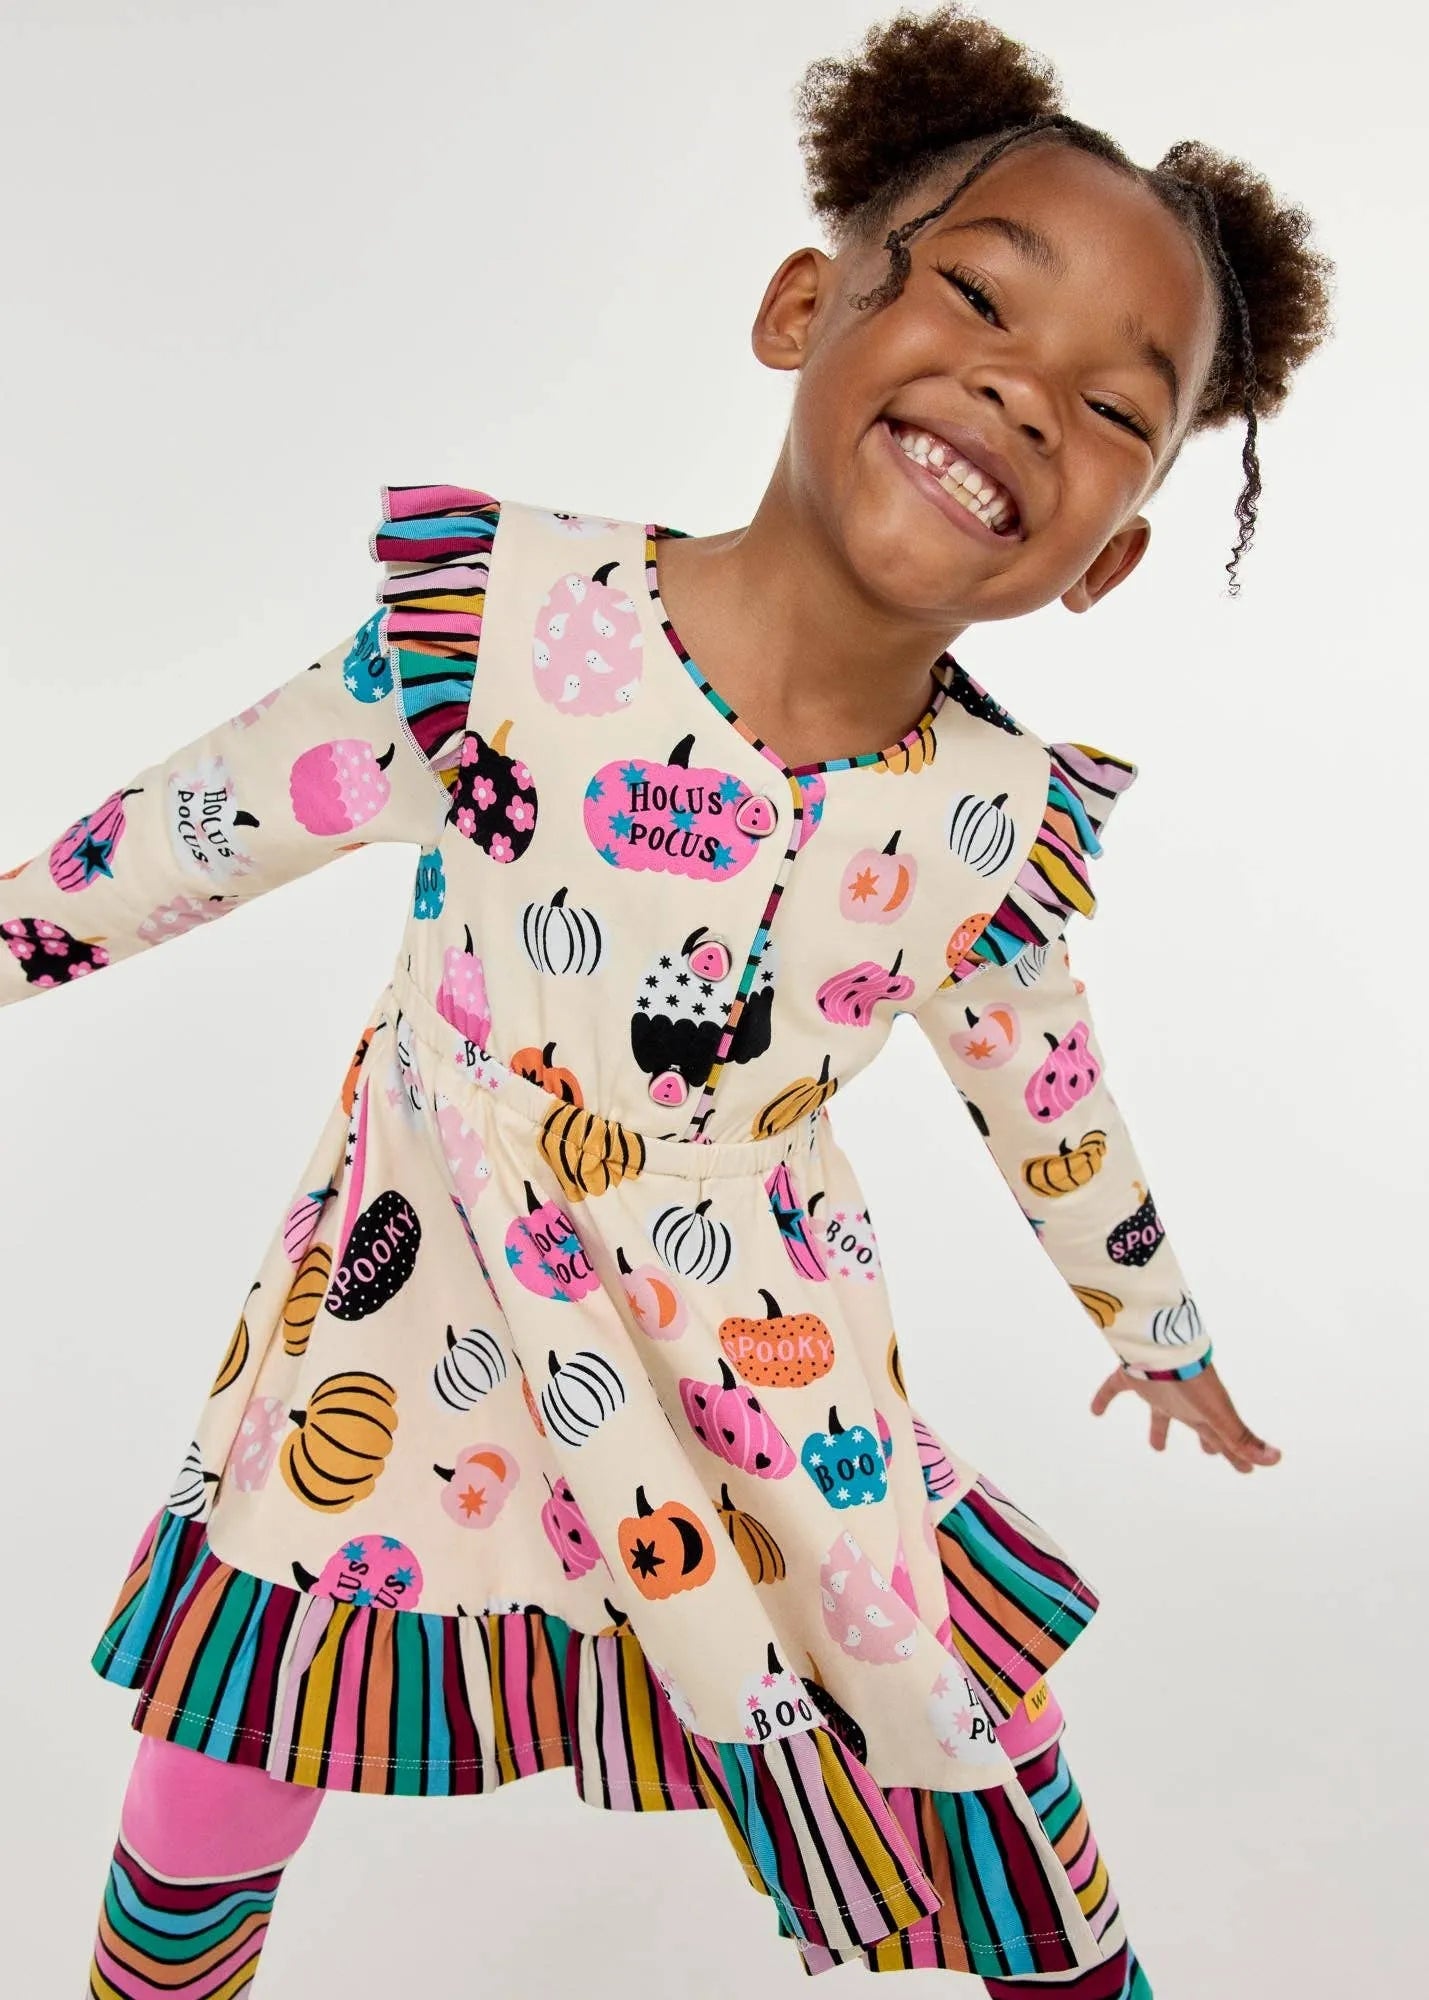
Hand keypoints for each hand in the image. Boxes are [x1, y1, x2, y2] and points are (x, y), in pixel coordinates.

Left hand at [1089, 1359, 1280, 1472]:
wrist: (1163, 1345)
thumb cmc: (1192, 1380)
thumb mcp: (1219, 1414)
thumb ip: (1242, 1439)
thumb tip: (1276, 1460)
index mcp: (1204, 1413)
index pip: (1224, 1439)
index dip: (1235, 1456)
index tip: (1245, 1470)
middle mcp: (1183, 1402)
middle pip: (1198, 1425)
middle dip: (1208, 1440)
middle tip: (1212, 1453)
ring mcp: (1159, 1388)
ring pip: (1160, 1413)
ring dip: (1158, 1429)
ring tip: (1157, 1448)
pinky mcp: (1132, 1376)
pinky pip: (1114, 1388)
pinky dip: (1103, 1398)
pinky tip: (1094, 1412)